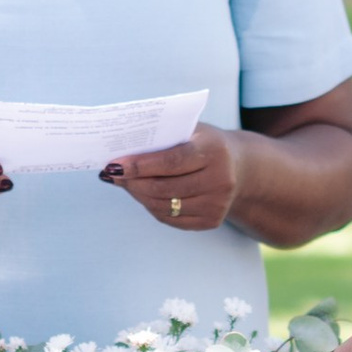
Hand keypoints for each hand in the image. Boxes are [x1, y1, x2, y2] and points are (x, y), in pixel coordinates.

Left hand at [100, 124, 241, 230]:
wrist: (239, 167)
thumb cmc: (204, 143)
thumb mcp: (191, 130)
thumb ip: (162, 135)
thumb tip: (121, 148)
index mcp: (214, 151)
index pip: (171, 161)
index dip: (140, 165)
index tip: (114, 164)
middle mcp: (220, 180)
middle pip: (164, 188)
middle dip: (132, 181)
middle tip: (112, 173)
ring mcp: (217, 204)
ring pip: (164, 206)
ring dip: (138, 195)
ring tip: (125, 183)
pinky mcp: (212, 221)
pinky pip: (171, 219)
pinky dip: (152, 207)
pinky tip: (143, 195)